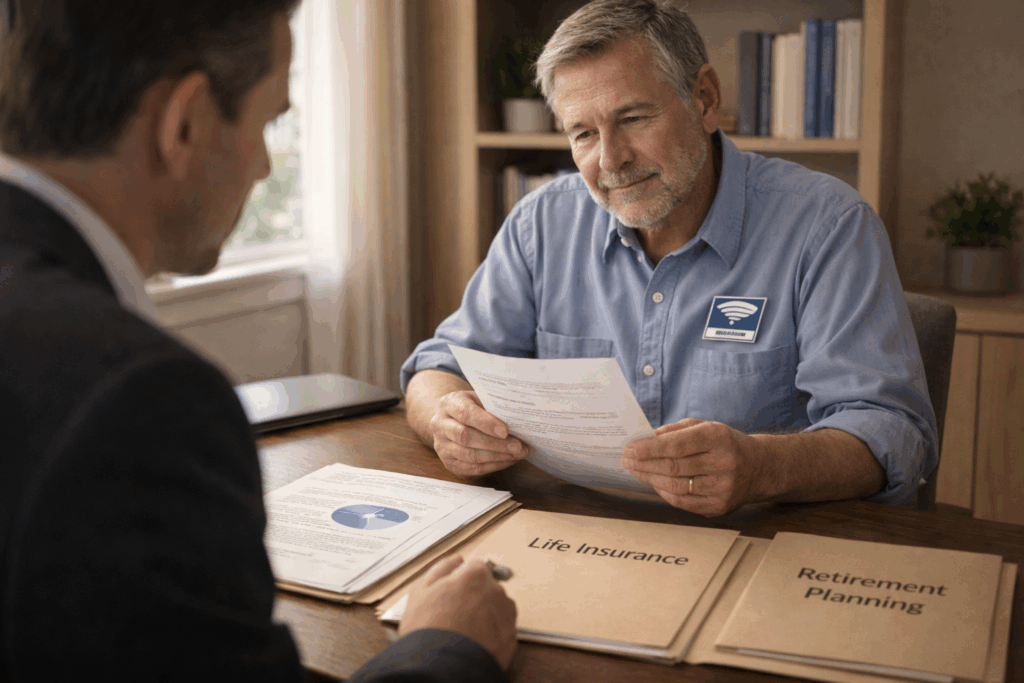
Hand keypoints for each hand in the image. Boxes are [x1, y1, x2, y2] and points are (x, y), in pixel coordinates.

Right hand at [400, 556, 517, 668]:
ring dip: (485, 614)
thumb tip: (457, 560)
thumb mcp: (421, 590)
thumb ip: (442, 568)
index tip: (453, 593)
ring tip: (464, 631)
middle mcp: (496, 590)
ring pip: (496, 608)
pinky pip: (501, 629)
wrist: (441, 665)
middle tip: (455, 615)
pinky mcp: (511, 638)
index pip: (474, 567)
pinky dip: (492, 633)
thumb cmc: (428, 627)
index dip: (461, 580)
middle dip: (475, 597)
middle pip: (487, 587)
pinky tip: (474, 641)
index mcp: (476, 574)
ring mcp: (506, 615)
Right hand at [428, 391, 528, 476]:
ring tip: (518, 454)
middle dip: (495, 444)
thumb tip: (518, 419)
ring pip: (469, 456)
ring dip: (497, 457)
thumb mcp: (479, 399)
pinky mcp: (449, 463)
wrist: (452, 420)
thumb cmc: (472, 407)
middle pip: (466, 437)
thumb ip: (493, 407)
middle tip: (518, 446)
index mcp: (448, 404)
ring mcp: (442, 446)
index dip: (486, 423)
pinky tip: (509, 460)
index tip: (506, 431)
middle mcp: (440, 425)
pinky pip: (472, 468)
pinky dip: (494, 465)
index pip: (466, 414)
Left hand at [621, 418, 764, 515]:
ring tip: (634, 470)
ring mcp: (723, 488)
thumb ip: (676, 430)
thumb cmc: (724, 444)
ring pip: (675, 487)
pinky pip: (682, 502)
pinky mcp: (719, 507)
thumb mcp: (706, 426)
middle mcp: (723, 463)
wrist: (759, 468)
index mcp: (719, 438)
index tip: (630, 448)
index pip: (677, 445)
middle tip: (625, 459)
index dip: (649, 448)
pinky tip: (653, 482)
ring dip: (649, 478)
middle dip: (644, 463)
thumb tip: (647, 438)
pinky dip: (663, 492)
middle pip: (673, 467)